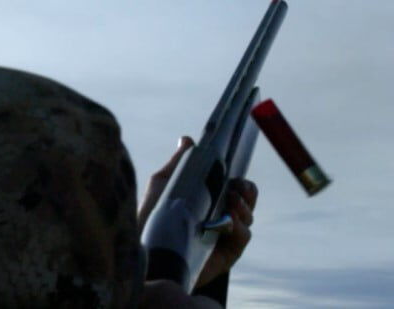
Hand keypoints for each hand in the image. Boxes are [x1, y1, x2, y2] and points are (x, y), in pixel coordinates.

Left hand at [137, 136, 258, 289]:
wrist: (145, 252)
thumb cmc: (150, 218)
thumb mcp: (163, 185)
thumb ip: (178, 163)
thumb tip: (188, 139)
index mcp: (208, 200)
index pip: (234, 186)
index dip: (240, 179)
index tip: (237, 171)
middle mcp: (220, 217)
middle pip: (247, 200)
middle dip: (247, 190)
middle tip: (236, 187)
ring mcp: (225, 236)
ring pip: (248, 216)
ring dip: (243, 206)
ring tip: (230, 201)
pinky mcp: (227, 254)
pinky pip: (244, 236)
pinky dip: (240, 226)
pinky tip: (228, 221)